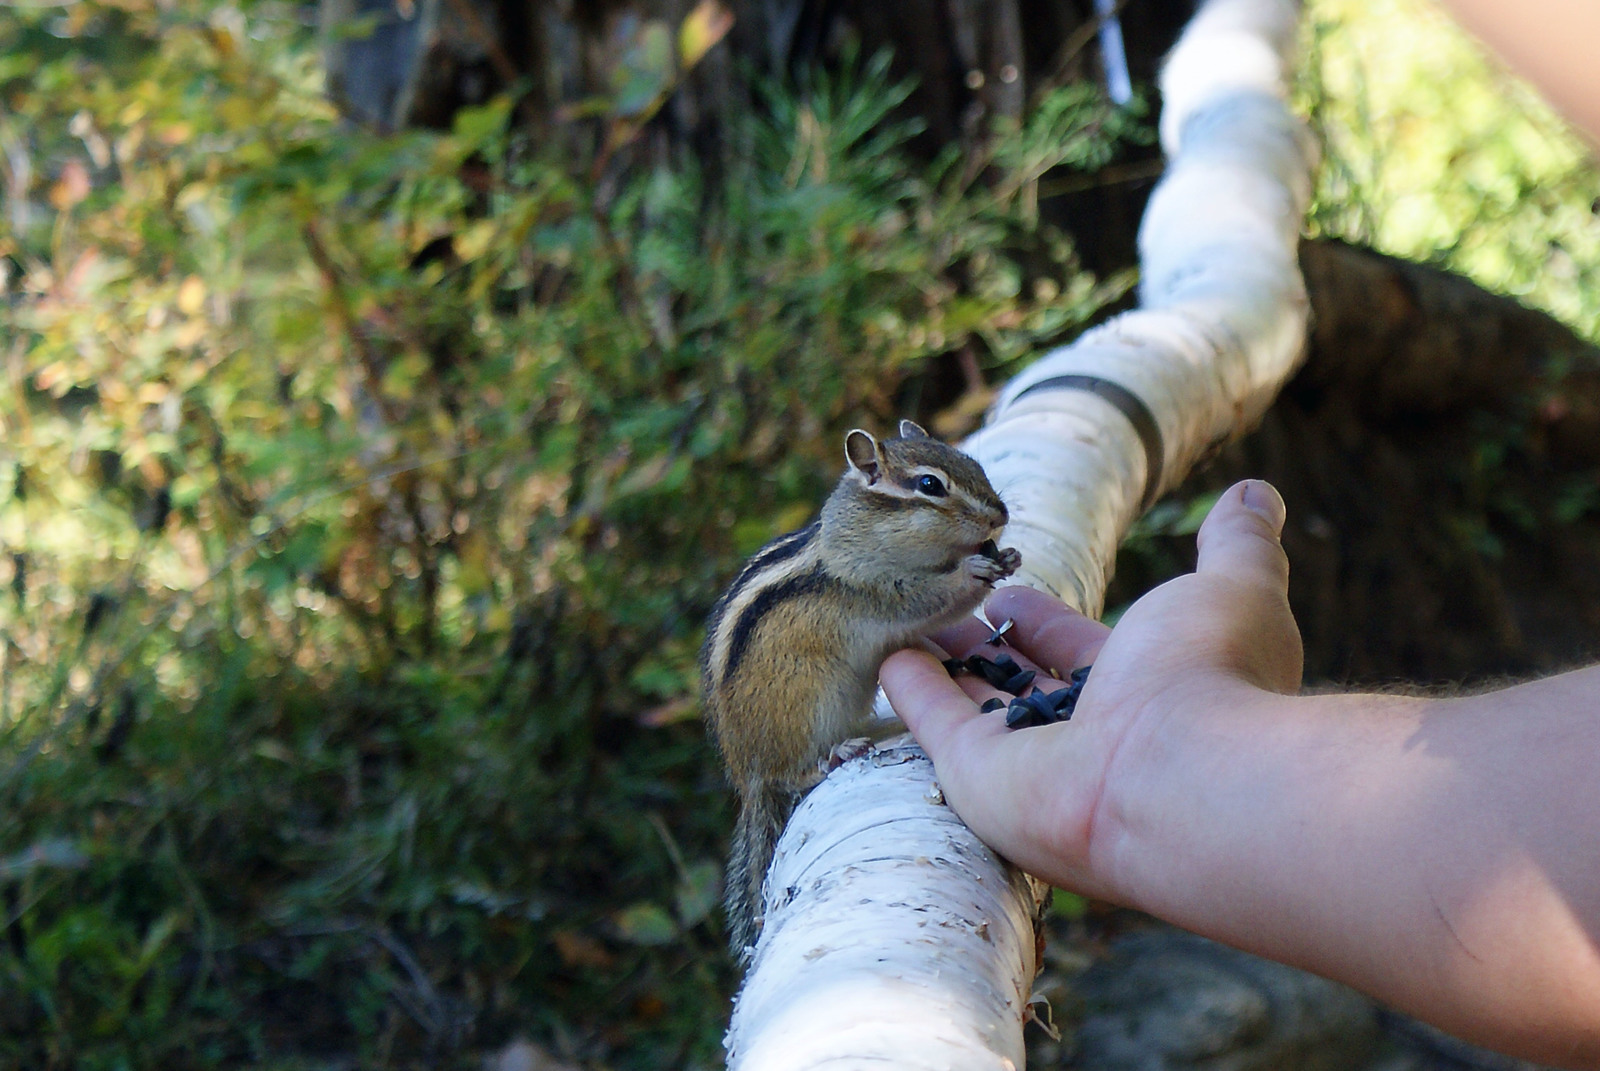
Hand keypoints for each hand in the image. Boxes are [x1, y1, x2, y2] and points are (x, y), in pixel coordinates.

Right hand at [880, 479, 1300, 901]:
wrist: (1186, 771)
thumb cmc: (1211, 674)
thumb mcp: (1235, 587)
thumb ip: (1238, 545)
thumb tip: (1257, 494)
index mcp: (1140, 692)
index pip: (1076, 651)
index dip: (1041, 622)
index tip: (1007, 594)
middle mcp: (1086, 735)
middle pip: (1020, 683)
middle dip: (985, 644)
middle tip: (947, 603)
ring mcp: (1031, 763)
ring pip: (973, 702)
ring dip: (941, 662)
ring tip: (906, 615)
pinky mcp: (980, 778)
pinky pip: (935, 725)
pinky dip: (910, 692)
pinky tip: (886, 655)